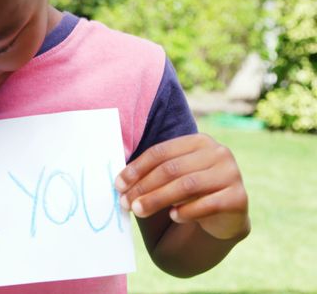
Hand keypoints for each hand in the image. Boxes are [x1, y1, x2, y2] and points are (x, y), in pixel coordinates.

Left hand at [115, 133, 249, 239]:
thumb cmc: (191, 193)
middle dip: (143, 187)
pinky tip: (173, 216)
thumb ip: (153, 173)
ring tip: (138, 211)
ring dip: (157, 200)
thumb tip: (119, 182)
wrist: (225, 215)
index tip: (118, 184)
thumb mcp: (173, 177)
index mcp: (199, 141)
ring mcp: (231, 174)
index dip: (136, 168)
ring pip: (186, 186)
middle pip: (171, 169)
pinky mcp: (238, 198)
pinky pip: (206, 205)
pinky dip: (185, 211)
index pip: (161, 152)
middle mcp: (218, 153)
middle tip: (125, 202)